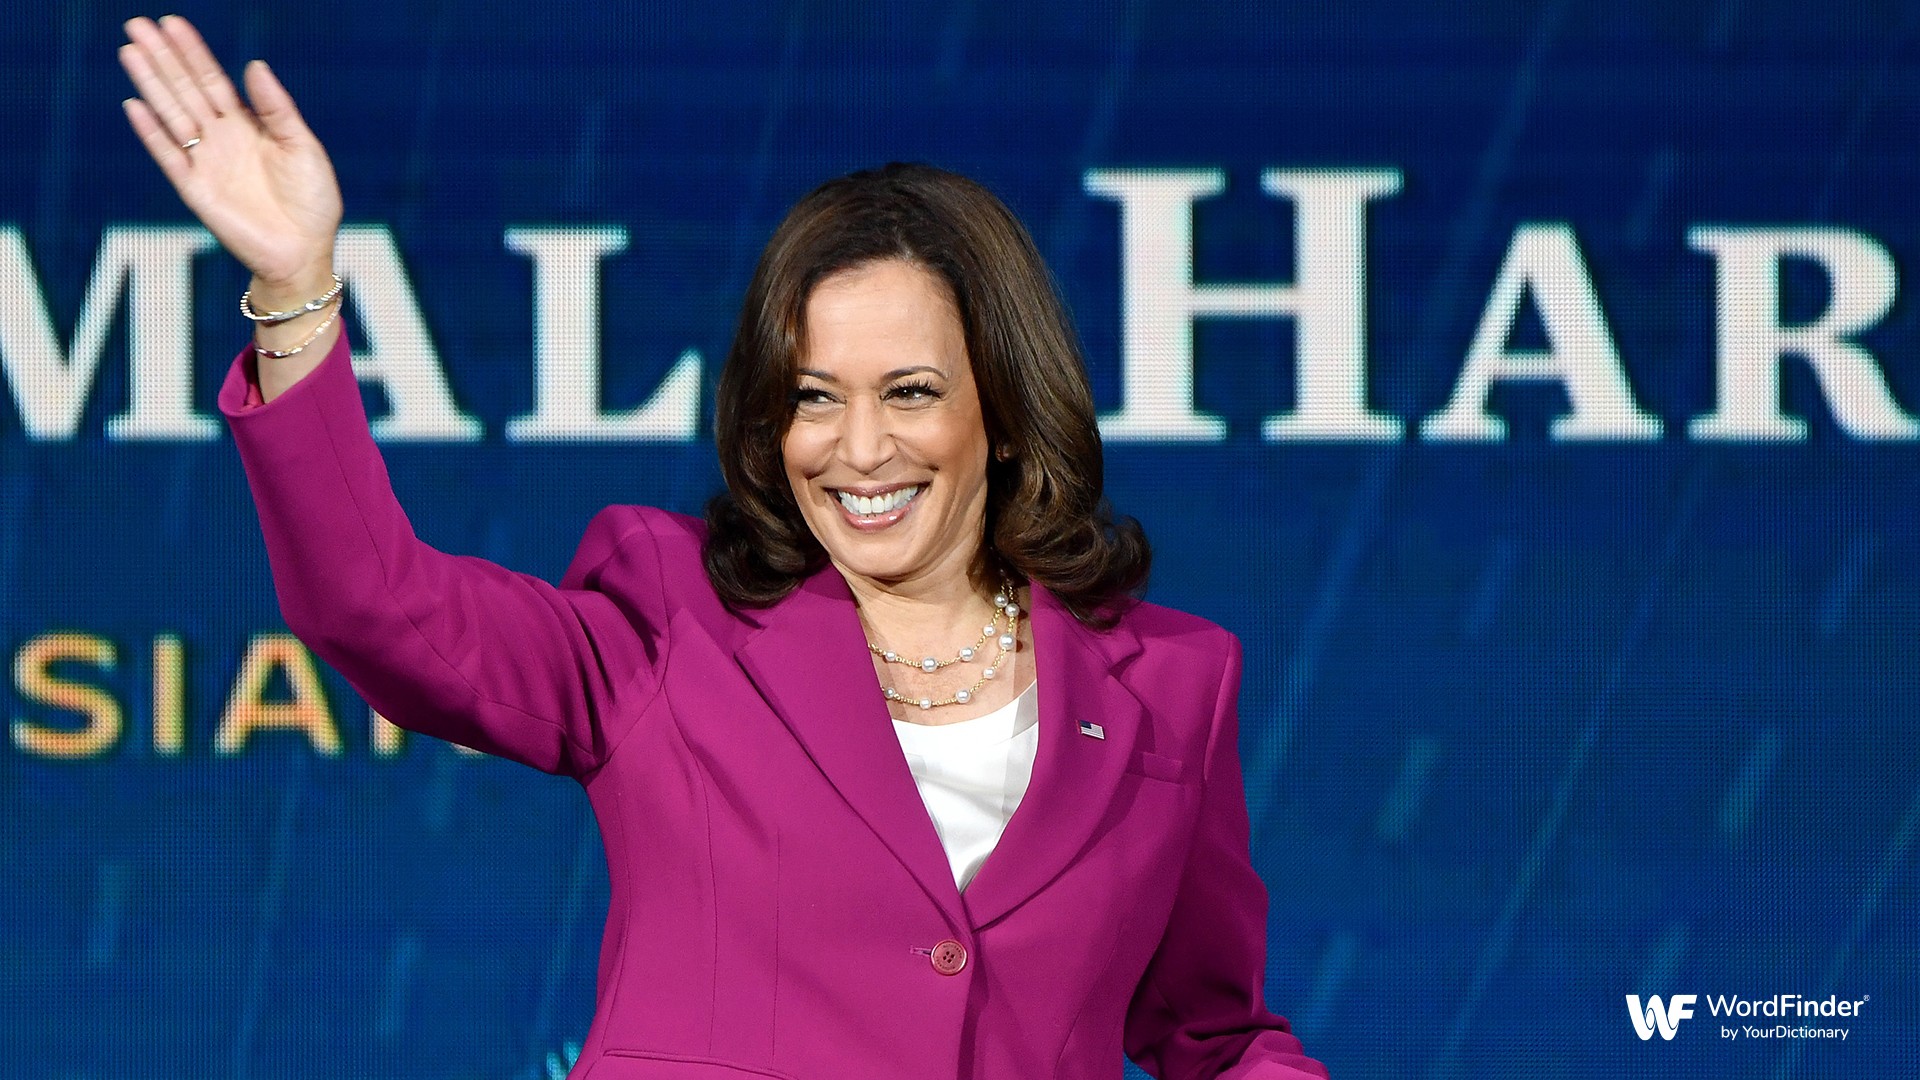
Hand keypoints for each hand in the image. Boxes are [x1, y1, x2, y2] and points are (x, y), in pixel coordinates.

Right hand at [118, 15, 340, 291]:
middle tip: (138, 25)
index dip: (193, 53)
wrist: (304, 251)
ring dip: (151, 84)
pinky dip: (152, 132)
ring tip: (130, 52)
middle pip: (185, 90)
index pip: (213, 81)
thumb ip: (277, 109)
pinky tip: (136, 105)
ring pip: (172, 114)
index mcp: (248, 126)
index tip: (172, 23)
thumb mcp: (302, 147)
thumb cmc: (312, 201)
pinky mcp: (196, 190)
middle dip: (163, 58)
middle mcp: (221, 139)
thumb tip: (254, 65)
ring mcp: (206, 163)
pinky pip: (169, 156)